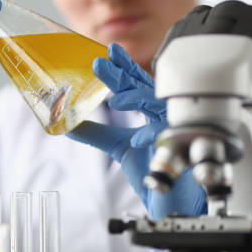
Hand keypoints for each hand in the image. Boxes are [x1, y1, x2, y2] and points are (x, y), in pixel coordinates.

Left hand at [66, 43, 205, 218]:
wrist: (172, 201)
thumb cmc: (153, 169)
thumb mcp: (117, 146)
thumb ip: (95, 133)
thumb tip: (67, 123)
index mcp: (150, 111)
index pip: (137, 83)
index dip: (125, 66)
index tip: (110, 50)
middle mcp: (163, 116)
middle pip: (145, 87)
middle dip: (123, 74)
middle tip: (101, 64)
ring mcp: (175, 130)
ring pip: (161, 105)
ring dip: (137, 99)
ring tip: (116, 101)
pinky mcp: (184, 149)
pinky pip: (170, 137)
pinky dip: (153, 136)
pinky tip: (137, 140)